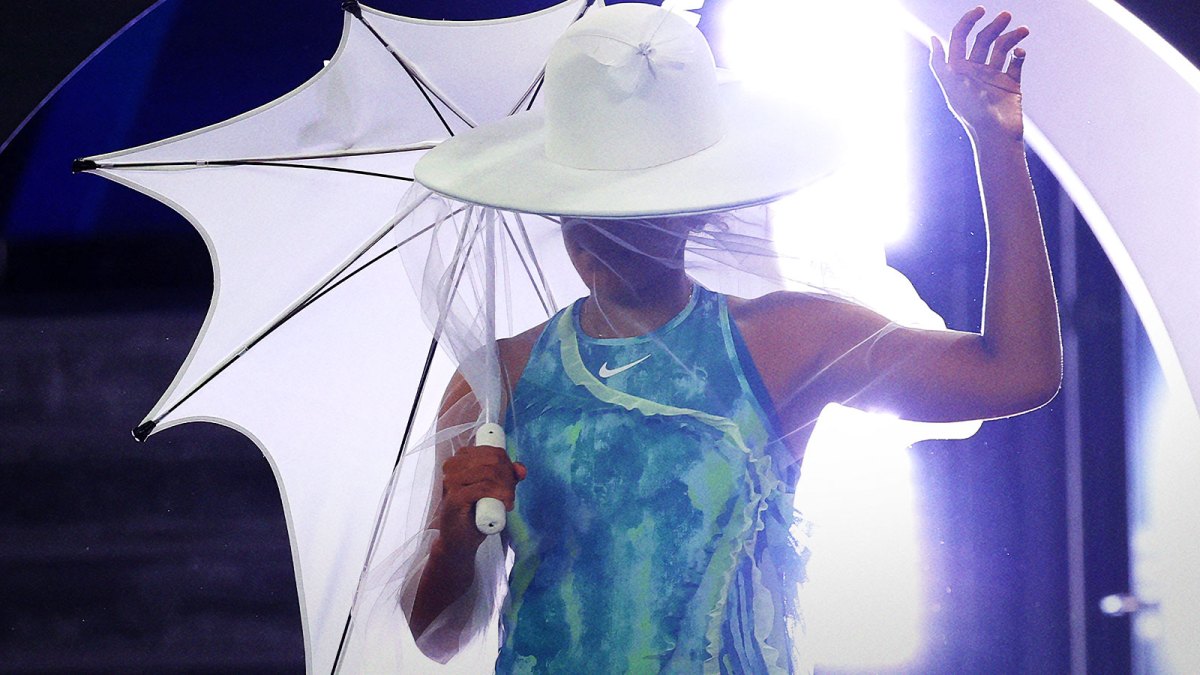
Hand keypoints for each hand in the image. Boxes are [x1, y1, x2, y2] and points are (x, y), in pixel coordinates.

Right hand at [436, 444, 526, 550]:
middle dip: (508, 476)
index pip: (492, 451)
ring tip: (509, 501)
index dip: (508, 464)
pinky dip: (500, 494)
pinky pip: (483, 488)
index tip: (513, 480)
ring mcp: (451, 481)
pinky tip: (505, 504)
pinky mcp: (454, 497)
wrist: (457, 541)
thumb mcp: (492, 492)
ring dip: (506, 487)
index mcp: (460, 460)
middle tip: (511, 493)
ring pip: (489, 472)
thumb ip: (506, 477)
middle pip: (493, 460)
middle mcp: (452, 466)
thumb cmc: (473, 514)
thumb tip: (521, 469)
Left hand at [930, 7, 1028, 142]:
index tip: (980, 10)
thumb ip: (939, 62)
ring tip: (1023, 30)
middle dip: (994, 26)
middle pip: (984, 39)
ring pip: (1003, 48)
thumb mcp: (950, 85)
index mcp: (958, 69)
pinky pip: (1016, 62)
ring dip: (1012, 37)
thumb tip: (933, 39)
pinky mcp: (1011, 84)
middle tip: (1006, 16)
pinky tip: (1020, 54)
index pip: (960, 38)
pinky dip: (1019, 55)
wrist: (995, 135)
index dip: (967, 21)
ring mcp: (994, 76)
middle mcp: (975, 71)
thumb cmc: (971, 111)